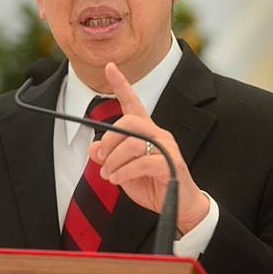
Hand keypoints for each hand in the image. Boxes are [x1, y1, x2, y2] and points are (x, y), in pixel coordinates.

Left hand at [88, 62, 209, 233]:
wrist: (180, 207)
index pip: (133, 102)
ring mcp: (167, 147)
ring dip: (114, 161)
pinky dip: (124, 171)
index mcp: (146, 131)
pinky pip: (143, 162)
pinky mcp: (172, 163)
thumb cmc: (152, 184)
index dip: (121, 84)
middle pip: (129, 122)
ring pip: (133, 142)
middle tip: (101, 158)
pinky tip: (117, 179)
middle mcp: (158, 134)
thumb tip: (92, 148)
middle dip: (109, 140)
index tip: (109, 66)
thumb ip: (108, 158)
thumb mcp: (123, 170)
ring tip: (109, 175)